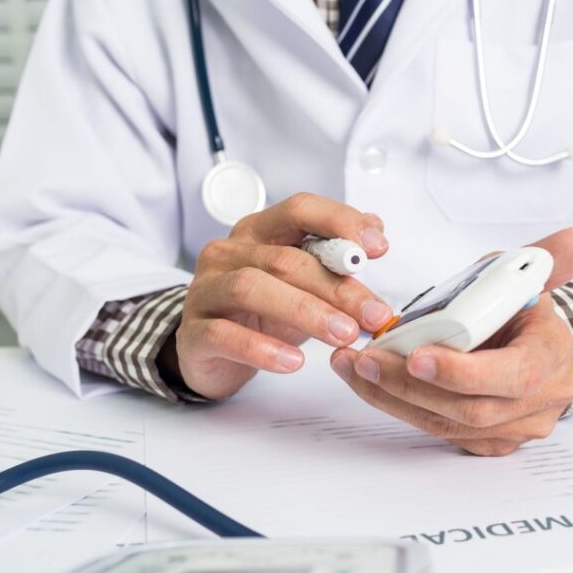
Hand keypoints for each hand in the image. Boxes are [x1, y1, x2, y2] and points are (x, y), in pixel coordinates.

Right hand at [165, 193, 393, 399]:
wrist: (209, 352)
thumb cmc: (258, 312)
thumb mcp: (300, 283)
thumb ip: (333, 257)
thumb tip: (375, 226)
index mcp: (258, 232)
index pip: (299, 210)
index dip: (339, 222)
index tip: (378, 248)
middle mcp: (228, 253)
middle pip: (285, 259)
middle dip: (336, 287)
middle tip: (373, 314)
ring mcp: (206, 290)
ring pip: (252, 288)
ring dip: (305, 312)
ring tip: (343, 335)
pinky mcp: (193, 332)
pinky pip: (225, 335)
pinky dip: (262, 349)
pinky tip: (293, 362)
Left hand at [329, 228, 572, 455]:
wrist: (533, 350)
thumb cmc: (522, 312)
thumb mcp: (530, 278)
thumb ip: (543, 259)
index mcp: (552, 357)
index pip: (513, 375)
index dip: (463, 371)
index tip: (417, 355)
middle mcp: (539, 401)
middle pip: (471, 409)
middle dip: (410, 385)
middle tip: (367, 357)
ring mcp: (514, 428)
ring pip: (447, 425)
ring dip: (392, 397)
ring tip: (354, 365)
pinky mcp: (487, 442)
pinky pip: (437, 432)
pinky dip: (397, 407)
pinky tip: (368, 382)